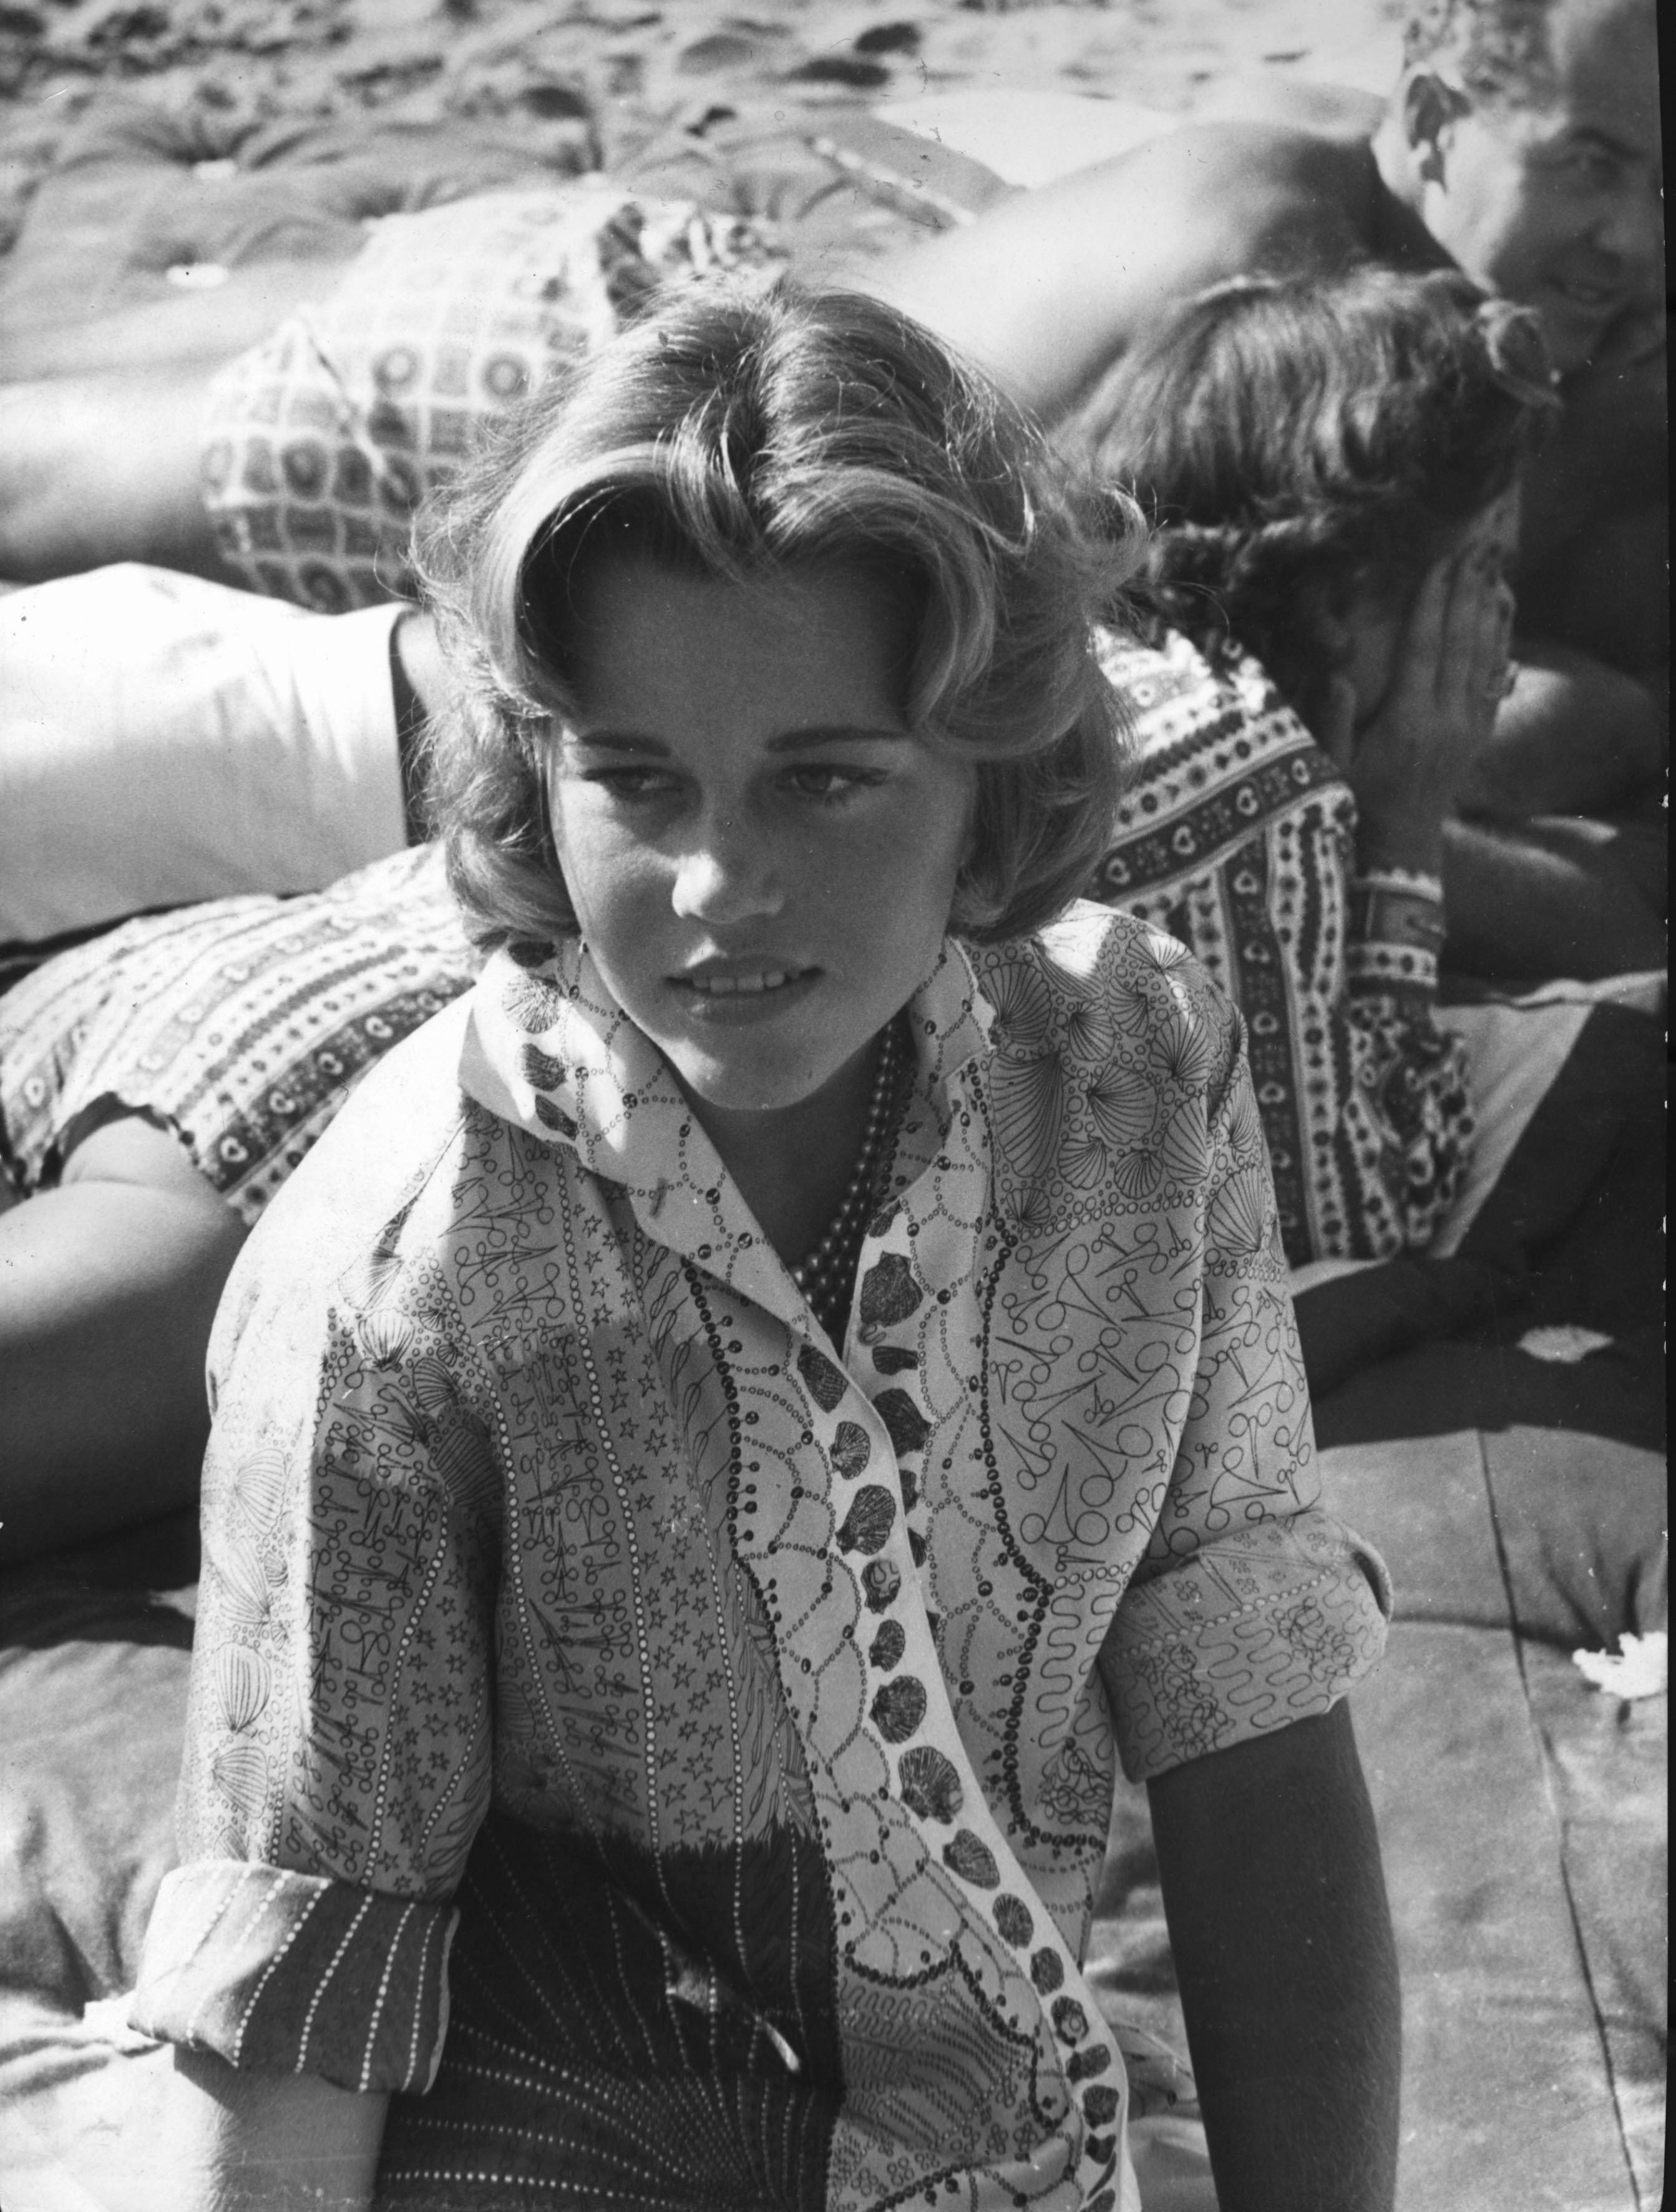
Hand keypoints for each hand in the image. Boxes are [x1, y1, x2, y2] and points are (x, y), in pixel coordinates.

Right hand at [1323, 549, 1512, 877]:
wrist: (1400, 844)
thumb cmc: (1357, 800)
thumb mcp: (1331, 766)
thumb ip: (1335, 720)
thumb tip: (1338, 673)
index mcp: (1408, 722)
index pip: (1424, 650)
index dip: (1432, 604)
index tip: (1438, 565)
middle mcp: (1446, 720)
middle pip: (1461, 644)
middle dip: (1466, 593)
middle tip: (1473, 550)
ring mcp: (1468, 727)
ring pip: (1485, 658)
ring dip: (1489, 610)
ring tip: (1493, 570)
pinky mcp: (1478, 734)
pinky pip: (1495, 681)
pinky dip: (1501, 644)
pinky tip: (1503, 616)